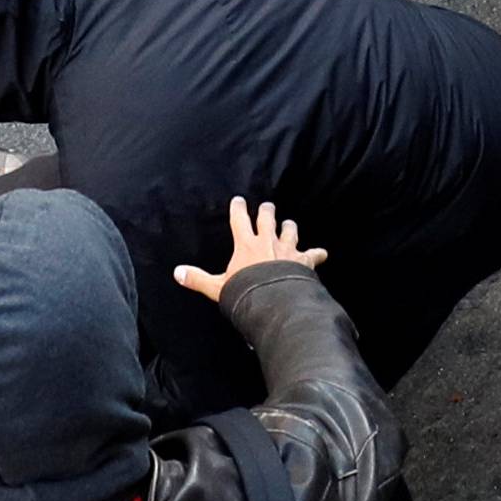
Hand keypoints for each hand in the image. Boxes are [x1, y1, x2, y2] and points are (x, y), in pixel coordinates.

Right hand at [174, 197, 327, 302]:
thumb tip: (177, 273)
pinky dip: (318, 254)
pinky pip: (314, 254)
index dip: (238, 208)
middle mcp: (268, 241)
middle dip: (267, 211)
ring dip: (289, 227)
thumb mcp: (217, 287)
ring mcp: (288, 249)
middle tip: (267, 206)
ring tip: (289, 224)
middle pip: (267, 219)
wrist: (273, 300)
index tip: (238, 200)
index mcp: (246, 244)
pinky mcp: (304, 260)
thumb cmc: (244, 292)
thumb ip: (198, 279)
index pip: (240, 220)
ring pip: (290, 231)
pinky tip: (323, 254)